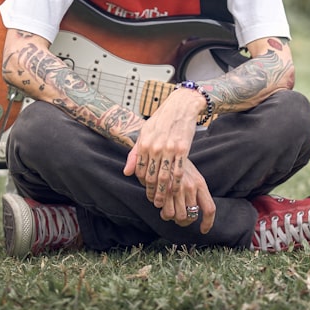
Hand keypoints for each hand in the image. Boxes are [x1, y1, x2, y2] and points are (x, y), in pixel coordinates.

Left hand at [123, 87, 210, 228]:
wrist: (180, 106)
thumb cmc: (161, 119)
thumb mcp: (144, 133)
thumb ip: (135, 153)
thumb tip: (127, 172)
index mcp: (144, 144)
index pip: (140, 171)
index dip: (142, 184)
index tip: (146, 191)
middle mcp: (155, 148)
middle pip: (151, 177)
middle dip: (152, 193)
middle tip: (154, 202)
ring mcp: (169, 149)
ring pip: (164, 178)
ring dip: (163, 193)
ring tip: (163, 202)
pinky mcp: (182, 149)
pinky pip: (178, 171)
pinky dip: (176, 184)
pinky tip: (175, 190)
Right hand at [161, 158, 215, 233]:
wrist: (162, 151)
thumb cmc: (177, 165)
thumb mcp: (192, 175)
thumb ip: (196, 191)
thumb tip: (195, 211)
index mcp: (200, 183)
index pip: (209, 209)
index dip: (208, 223)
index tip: (203, 230)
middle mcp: (191, 186)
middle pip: (192, 217)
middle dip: (184, 220)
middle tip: (177, 215)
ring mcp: (178, 189)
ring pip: (179, 217)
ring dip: (173, 217)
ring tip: (168, 210)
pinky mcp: (165, 191)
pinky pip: (167, 213)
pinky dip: (164, 214)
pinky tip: (161, 208)